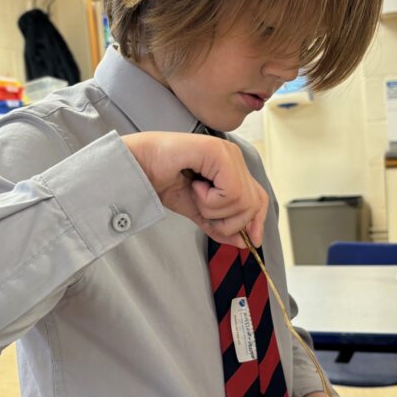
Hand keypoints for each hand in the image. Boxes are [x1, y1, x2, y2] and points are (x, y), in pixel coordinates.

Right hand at [122, 131, 268, 246]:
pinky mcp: (219, 154)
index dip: (257, 220)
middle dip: (228, 221)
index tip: (250, 241)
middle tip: (203, 211)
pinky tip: (194, 186)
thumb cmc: (162, 181)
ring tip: (194, 193)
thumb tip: (244, 242)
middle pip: (253, 204)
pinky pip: (231, 193)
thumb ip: (220, 225)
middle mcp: (233, 157)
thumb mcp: (198, 211)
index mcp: (231, 167)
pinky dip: (210, 200)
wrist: (137, 168)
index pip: (258, 197)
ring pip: (242, 202)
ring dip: (213, 209)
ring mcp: (227, 154)